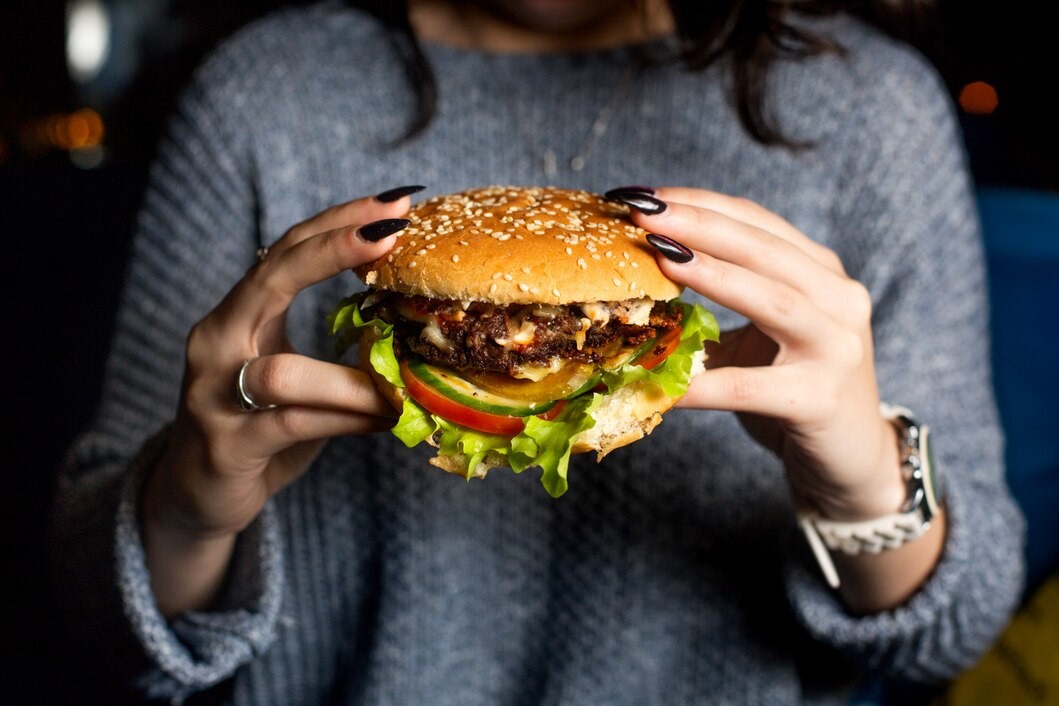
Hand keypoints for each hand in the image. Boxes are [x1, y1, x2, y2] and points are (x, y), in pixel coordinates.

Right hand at [142, 190, 415, 614]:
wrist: (195, 491)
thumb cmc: (258, 423)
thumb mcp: (291, 369)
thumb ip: (330, 342)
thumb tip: (415, 317)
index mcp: (236, 315)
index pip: (286, 249)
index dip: (338, 222)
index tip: (395, 202)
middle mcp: (216, 342)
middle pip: (271, 277)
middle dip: (333, 250)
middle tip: (391, 234)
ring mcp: (214, 393)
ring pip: (283, 371)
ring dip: (352, 376)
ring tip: (404, 380)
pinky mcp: (227, 444)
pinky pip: (294, 423)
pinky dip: (348, 418)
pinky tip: (386, 417)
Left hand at [612, 187, 903, 521]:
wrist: (854, 458)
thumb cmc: (796, 388)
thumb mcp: (766, 331)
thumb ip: (727, 297)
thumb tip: (644, 272)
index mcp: (821, 273)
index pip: (757, 222)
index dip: (701, 203)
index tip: (644, 194)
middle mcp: (839, 299)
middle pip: (764, 249)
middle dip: (701, 225)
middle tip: (643, 213)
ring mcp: (836, 348)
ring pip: (773, 300)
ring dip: (714, 275)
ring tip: (661, 259)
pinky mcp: (819, 399)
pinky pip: (748, 386)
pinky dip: (703, 383)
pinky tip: (662, 384)